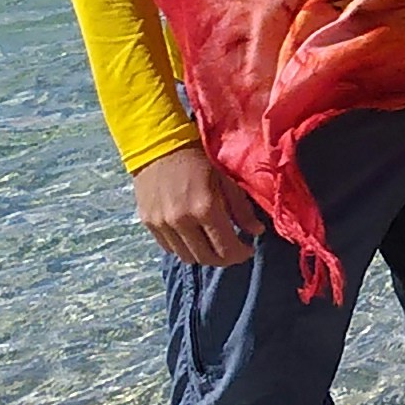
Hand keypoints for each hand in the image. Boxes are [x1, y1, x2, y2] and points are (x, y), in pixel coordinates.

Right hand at [134, 145, 267, 269]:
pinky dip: (184, 247)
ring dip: (204, 255)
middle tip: (233, 250)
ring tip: (213, 244)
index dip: (241, 254)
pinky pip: (169, 248)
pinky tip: (194, 236)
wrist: (159, 145)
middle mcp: (181, 221)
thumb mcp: (227, 179)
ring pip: (187, 257)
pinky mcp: (148, 223)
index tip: (248, 249)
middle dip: (224, 258)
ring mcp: (162, 224)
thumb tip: (256, 232)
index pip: (226, 249)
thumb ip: (242, 209)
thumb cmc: (199, 158)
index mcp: (205, 208)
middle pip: (206, 258)